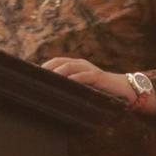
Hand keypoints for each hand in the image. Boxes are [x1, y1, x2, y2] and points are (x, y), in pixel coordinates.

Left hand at [41, 57, 155, 113]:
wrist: (124, 89)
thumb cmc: (101, 90)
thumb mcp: (83, 87)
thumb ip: (70, 87)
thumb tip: (52, 94)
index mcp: (76, 65)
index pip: (56, 61)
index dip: (44, 65)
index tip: (32, 73)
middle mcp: (81, 64)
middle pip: (60, 62)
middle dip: (47, 68)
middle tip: (36, 76)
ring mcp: (90, 69)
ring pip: (70, 66)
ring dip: (58, 72)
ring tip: (48, 78)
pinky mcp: (99, 77)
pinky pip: (85, 76)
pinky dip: (75, 78)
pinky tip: (67, 82)